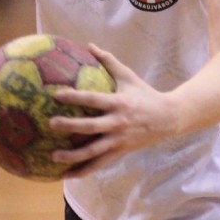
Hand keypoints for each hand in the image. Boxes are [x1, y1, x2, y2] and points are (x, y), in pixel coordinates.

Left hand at [48, 44, 179, 177]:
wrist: (168, 118)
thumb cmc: (145, 94)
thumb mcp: (128, 76)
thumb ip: (108, 61)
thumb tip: (89, 44)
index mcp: (118, 103)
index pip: (93, 99)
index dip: (75, 97)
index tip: (56, 95)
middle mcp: (118, 123)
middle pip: (91, 127)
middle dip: (70, 126)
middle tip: (51, 124)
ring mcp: (119, 140)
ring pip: (94, 151)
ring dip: (73, 155)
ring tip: (53, 156)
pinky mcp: (121, 152)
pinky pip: (100, 163)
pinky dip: (84, 170)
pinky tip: (67, 175)